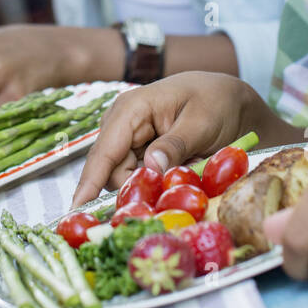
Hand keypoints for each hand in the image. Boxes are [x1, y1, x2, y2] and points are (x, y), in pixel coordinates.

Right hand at [71, 71, 284, 207]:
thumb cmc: (215, 101)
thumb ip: (175, 145)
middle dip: (133, 191)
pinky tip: (177, 178)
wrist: (230, 98)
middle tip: (168, 198)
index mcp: (131, 109)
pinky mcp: (140, 152)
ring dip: (148, 188)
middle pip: (112, 172)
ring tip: (183, 178)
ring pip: (124, 178)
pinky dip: (155, 185)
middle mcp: (122, 124)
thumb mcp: (201, 122)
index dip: (89, 182)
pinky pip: (138, 178)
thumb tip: (151, 167)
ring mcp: (130, 139)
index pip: (104, 151)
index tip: (77, 208)